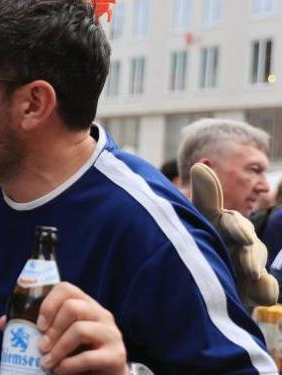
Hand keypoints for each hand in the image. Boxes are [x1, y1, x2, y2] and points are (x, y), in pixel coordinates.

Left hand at [0, 282, 126, 374]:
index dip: (48, 303)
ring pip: (80, 330)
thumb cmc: (78, 353)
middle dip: (52, 329)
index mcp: (85, 305)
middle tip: (40, 347)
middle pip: (73, 307)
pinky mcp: (116, 355)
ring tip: (46, 363)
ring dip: (57, 349)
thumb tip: (5, 322)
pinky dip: (68, 366)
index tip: (38, 324)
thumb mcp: (59, 337)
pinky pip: (88, 357)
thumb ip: (36, 328)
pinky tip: (59, 371)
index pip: (66, 288)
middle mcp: (101, 315)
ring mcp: (111, 334)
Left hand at [190, 162, 278, 306]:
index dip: (236, 227)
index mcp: (223, 228)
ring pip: (257, 266)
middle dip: (250, 253)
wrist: (191, 286)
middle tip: (247, 264)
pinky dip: (265, 290)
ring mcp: (246, 269)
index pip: (232, 223)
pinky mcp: (251, 290)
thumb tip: (200, 165)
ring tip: (251, 276)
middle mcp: (238, 246)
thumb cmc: (196, 245)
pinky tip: (262, 293)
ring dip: (256, 270)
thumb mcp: (199, 222)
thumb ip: (205, 199)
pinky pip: (266, 289)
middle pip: (251, 246)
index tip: (241, 237)